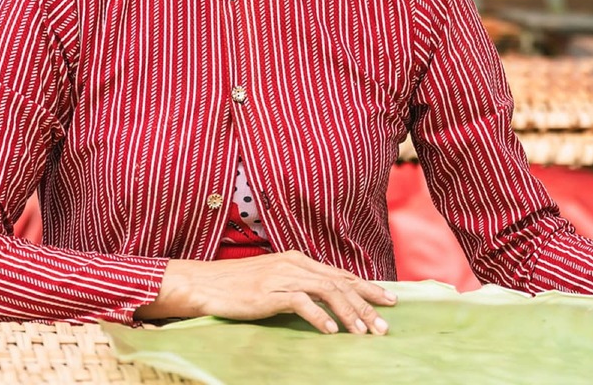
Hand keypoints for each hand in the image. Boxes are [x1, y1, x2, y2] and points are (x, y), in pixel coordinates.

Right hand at [136, 250, 396, 334]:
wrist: (204, 283)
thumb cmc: (236, 285)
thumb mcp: (272, 281)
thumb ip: (297, 287)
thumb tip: (323, 303)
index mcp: (297, 260)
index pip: (339, 273)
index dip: (366, 287)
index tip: (388, 300)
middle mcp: (294, 265)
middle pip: (340, 282)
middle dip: (366, 303)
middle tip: (385, 323)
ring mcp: (282, 277)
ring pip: (327, 291)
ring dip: (349, 312)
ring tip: (364, 332)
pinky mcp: (269, 293)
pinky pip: (301, 303)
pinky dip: (319, 317)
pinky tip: (332, 331)